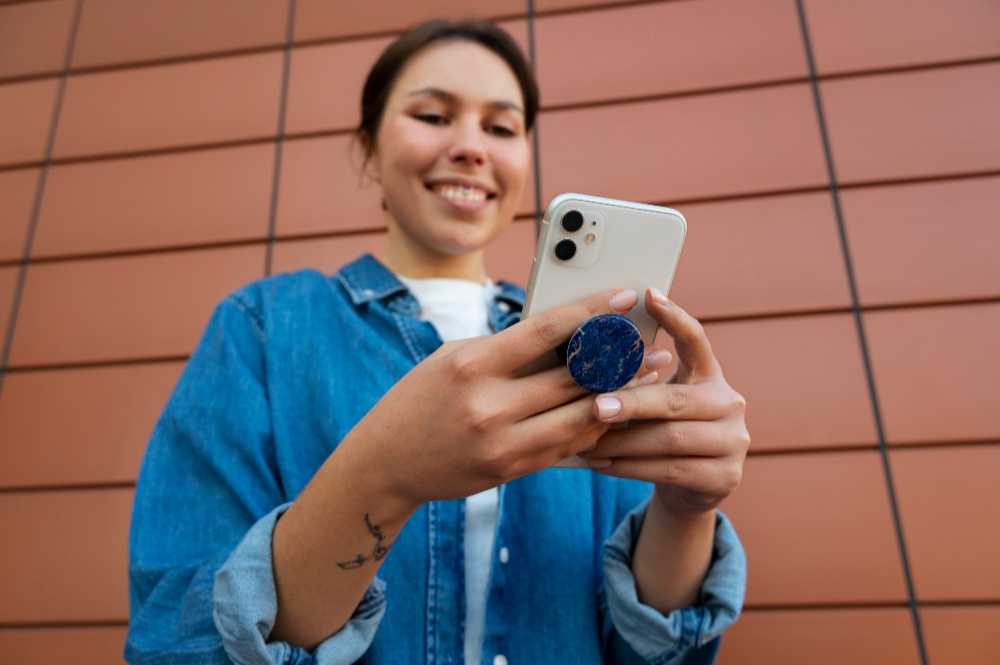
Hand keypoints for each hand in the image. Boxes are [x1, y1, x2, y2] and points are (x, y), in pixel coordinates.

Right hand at [337, 288, 640, 512]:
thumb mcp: (453, 359)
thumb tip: (563, 333)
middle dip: (619, 358)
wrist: (385, 464)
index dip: (592, 310)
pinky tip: (616, 411)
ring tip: (648, 379)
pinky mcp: (510, 470)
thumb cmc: (418, 399)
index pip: (546, 330)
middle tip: (653, 344)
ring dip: (619, 397)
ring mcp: (502, 443)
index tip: (626, 295)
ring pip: (580, 417)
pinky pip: (566, 446)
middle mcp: (489, 405)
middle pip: (573, 377)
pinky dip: (594, 427)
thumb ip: (504, 348)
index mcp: (472, 364)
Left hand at [577, 288, 749, 517]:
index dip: (675, 317)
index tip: (649, 295)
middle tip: (595, 406)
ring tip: (585, 442)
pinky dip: (628, 467)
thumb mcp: (654, 401)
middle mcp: (730, 403)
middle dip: (631, 403)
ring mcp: (733, 442)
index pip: (696, 340)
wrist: (689, 486)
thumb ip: (637, 380)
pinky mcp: (724, 478)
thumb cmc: (660, 430)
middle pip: (675, 400)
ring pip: (670, 440)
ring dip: (622, 442)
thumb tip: (587, 360)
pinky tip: (600, 463)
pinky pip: (669, 471)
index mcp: (710, 374)